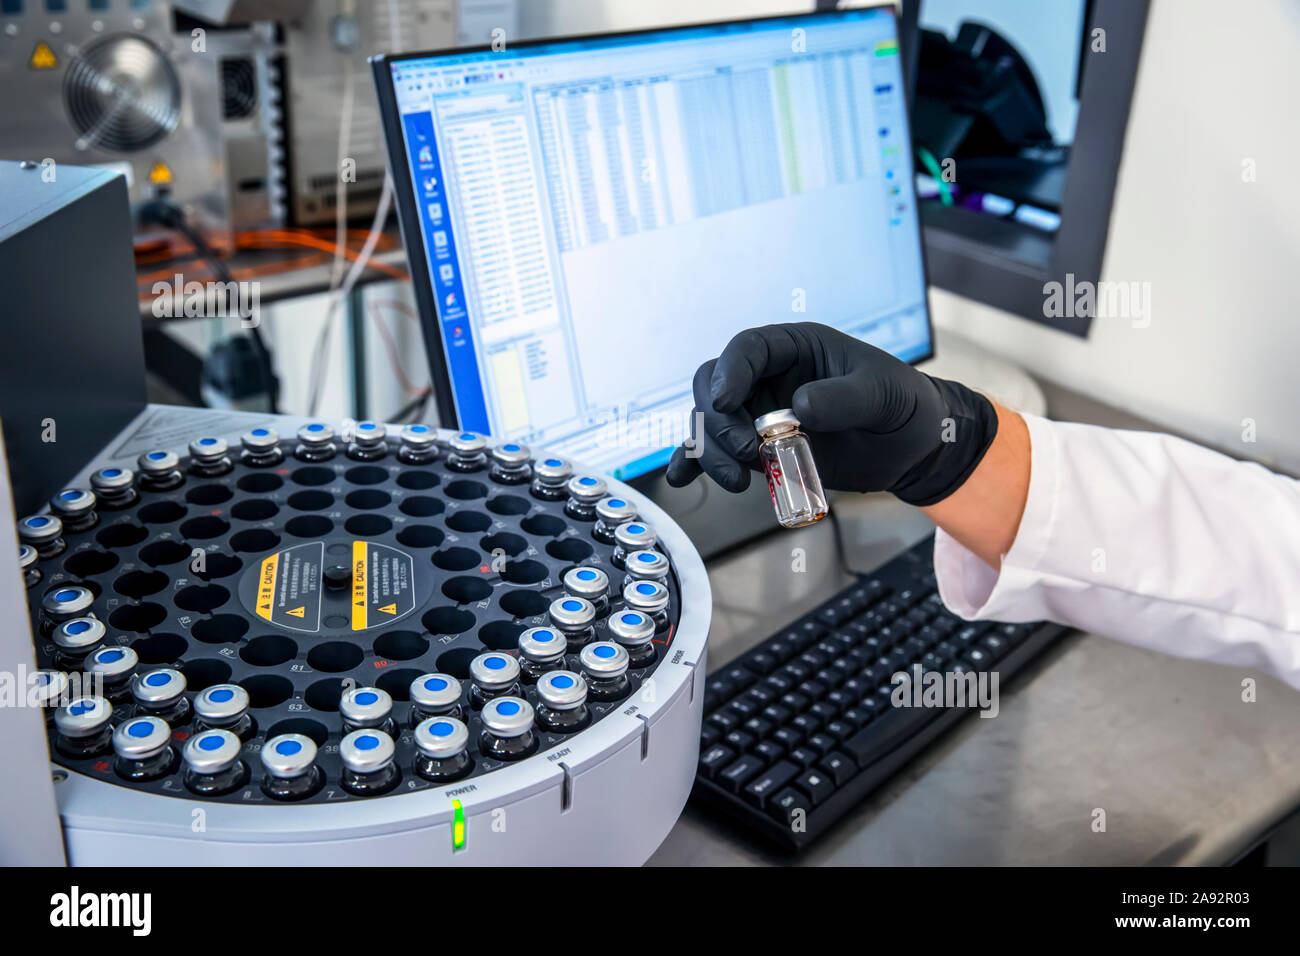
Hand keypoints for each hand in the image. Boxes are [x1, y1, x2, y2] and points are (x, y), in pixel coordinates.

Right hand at [665, 322, 998, 505]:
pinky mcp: (760, 447)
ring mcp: (760, 412)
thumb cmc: (904, 406)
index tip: (726, 403)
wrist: (913, 448)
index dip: (729, 372)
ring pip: (711, 423)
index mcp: (796, 347)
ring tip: (739, 481)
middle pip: (714, 386)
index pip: (747, 349)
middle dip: (719, 422)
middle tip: (749, 453)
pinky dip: (696, 464)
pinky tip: (683, 480)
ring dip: (712, 452)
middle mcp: (769, 377)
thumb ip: (844, 398)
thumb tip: (799, 407)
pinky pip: (717, 451)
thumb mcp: (884, 395)